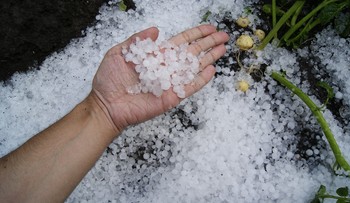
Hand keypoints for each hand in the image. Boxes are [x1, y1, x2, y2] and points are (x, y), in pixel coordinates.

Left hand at [91, 25, 228, 131]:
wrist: (106, 105)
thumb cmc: (109, 80)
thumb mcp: (119, 53)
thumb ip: (138, 40)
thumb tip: (156, 29)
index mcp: (156, 56)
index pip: (181, 42)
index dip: (196, 34)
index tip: (209, 28)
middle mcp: (167, 68)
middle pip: (192, 52)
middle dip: (208, 43)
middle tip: (224, 35)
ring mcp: (170, 83)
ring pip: (194, 68)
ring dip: (209, 58)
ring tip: (223, 49)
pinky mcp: (171, 97)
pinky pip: (189, 87)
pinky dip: (201, 80)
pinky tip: (212, 70)